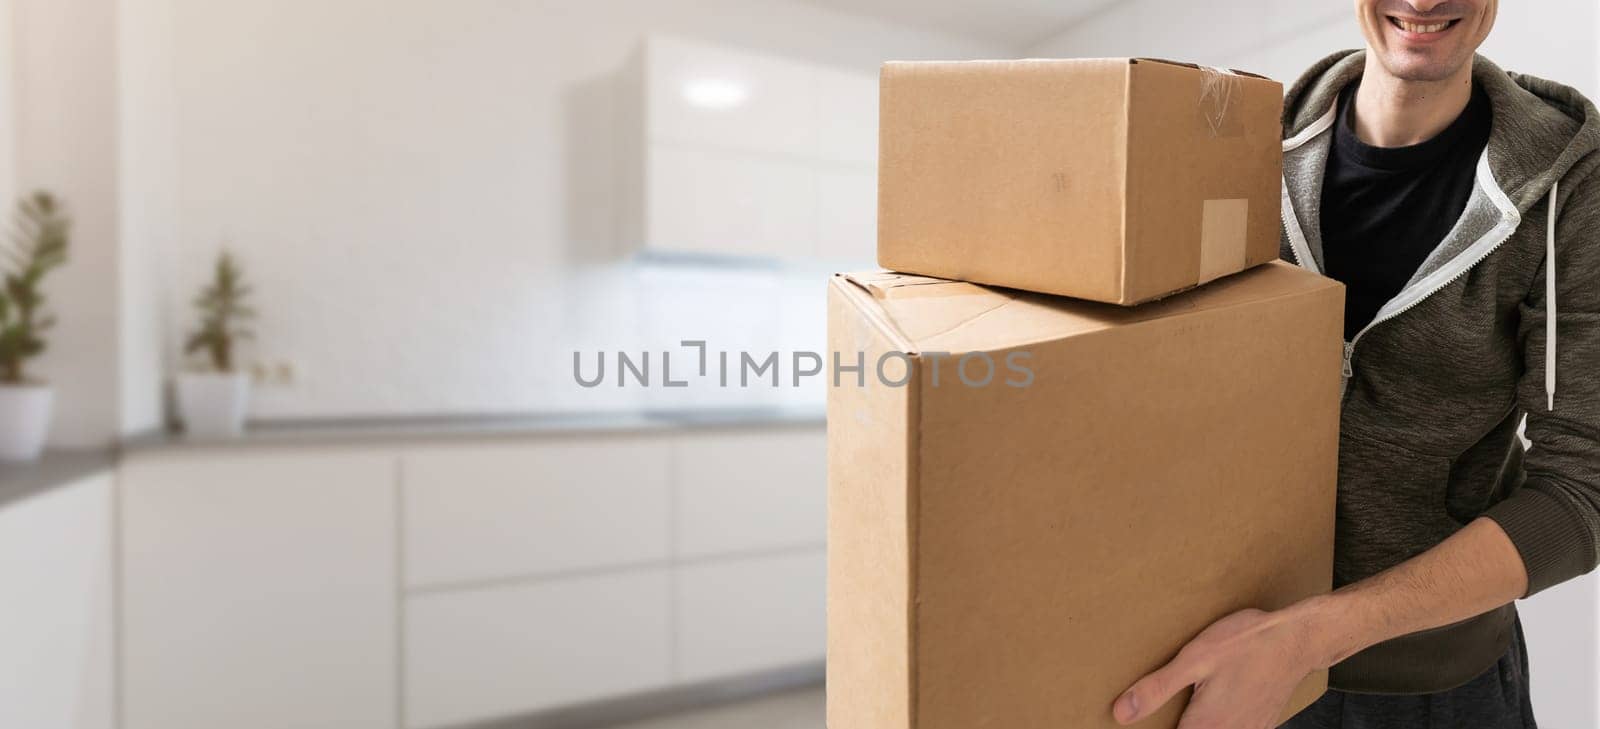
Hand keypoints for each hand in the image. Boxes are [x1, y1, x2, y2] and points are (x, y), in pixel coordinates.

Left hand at [1113, 606, 1326, 728]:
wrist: (1298, 640)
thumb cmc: (1247, 644)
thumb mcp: (1194, 659)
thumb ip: (1157, 689)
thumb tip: (1121, 713)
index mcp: (1205, 726)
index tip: (1134, 724)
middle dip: (1173, 725)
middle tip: (1151, 712)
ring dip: (1194, 723)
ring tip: (1187, 705)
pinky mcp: (1260, 725)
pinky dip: (1217, 722)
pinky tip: (1209, 703)